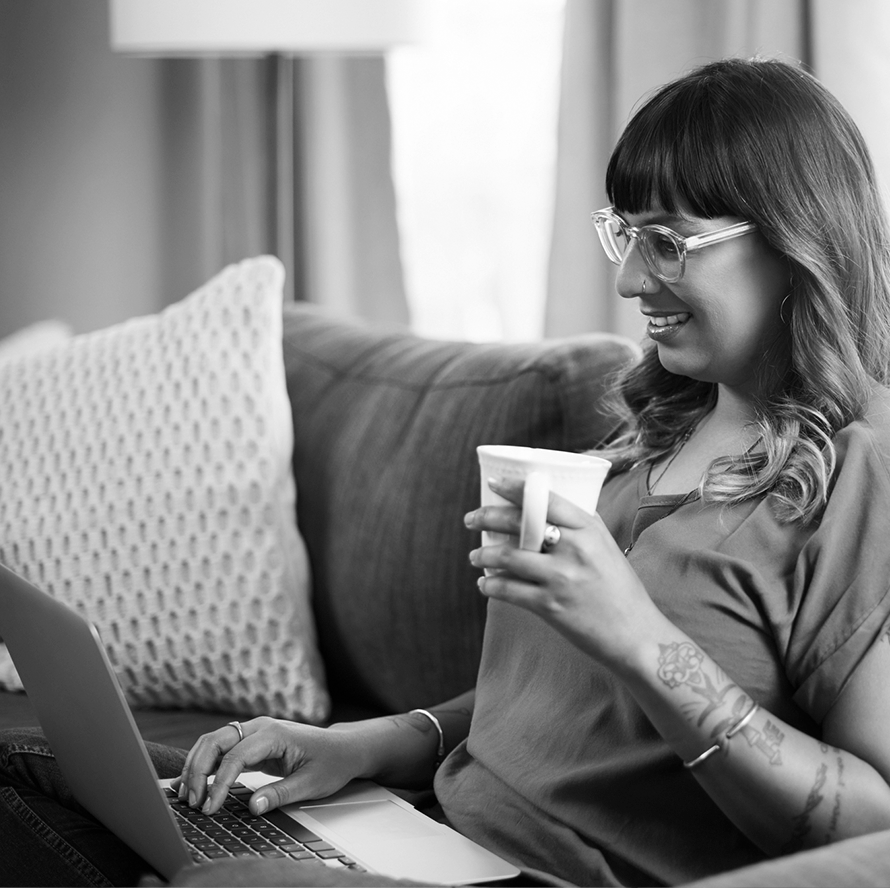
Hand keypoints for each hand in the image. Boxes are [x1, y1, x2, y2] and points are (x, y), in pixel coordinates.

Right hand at [175, 718, 364, 816]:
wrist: (343, 748)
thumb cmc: (331, 762)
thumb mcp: (311, 783)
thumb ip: (280, 794)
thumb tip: (252, 808)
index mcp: (274, 734)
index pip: (235, 757)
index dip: (218, 784)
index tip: (209, 808)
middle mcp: (260, 727)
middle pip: (215, 741)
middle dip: (197, 770)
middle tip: (191, 802)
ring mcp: (255, 732)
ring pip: (214, 742)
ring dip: (196, 766)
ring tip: (186, 795)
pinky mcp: (253, 742)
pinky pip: (222, 749)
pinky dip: (205, 764)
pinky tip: (194, 783)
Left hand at [465, 477, 662, 667]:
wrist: (637, 636)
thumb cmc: (620, 590)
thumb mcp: (606, 548)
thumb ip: (579, 528)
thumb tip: (547, 508)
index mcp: (589, 530)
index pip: (546, 499)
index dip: (516, 488)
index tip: (494, 484)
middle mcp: (575, 549)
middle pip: (521, 523)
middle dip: (488, 517)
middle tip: (471, 519)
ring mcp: (562, 578)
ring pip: (508, 556)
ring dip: (483, 554)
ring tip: (474, 556)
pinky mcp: (551, 606)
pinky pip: (509, 590)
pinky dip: (491, 585)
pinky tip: (485, 583)